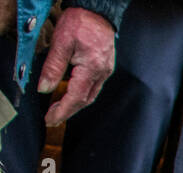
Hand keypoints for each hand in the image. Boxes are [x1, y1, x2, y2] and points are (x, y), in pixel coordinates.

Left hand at [39, 7, 115, 125]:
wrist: (97, 11)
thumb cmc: (80, 23)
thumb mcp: (61, 43)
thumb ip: (52, 67)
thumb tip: (44, 88)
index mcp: (92, 69)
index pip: (76, 97)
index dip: (62, 110)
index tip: (51, 119)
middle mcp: (102, 73)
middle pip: (85, 100)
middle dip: (68, 111)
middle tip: (53, 117)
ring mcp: (105, 71)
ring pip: (90, 95)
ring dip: (74, 104)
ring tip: (59, 108)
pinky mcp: (105, 68)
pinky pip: (93, 86)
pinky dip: (81, 94)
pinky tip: (71, 93)